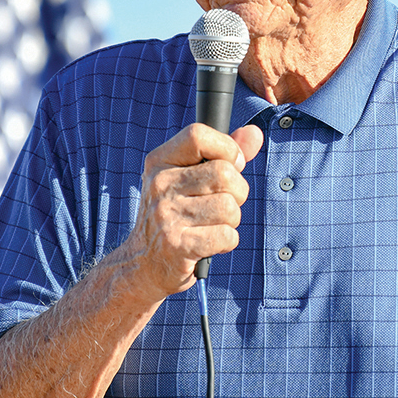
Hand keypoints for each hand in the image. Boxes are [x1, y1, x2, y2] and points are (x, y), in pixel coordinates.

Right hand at [117, 122, 264, 301]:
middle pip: (225, 174)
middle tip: (222, 204)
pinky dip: (227, 241)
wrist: (143, 263)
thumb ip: (224, 153)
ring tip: (212, 224)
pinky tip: (210, 243)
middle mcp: (159, 184)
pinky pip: (227, 235)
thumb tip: (255, 133)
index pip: (198, 135)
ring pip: (229, 207)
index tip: (231, 164)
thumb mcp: (190, 177)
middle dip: (237, 192)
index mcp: (160, 161)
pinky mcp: (177, 245)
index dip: (226, 148)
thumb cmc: (176, 214)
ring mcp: (166, 215)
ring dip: (231, 219)